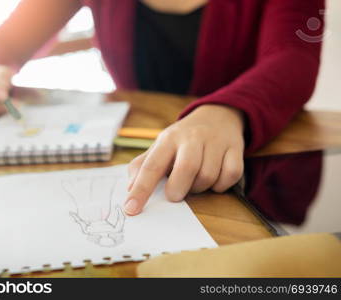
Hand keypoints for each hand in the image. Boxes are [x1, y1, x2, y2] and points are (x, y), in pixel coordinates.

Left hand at [124, 104, 244, 215]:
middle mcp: (192, 137)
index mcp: (168, 138)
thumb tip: (130, 189)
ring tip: (194, 181)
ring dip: (200, 188)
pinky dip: (221, 185)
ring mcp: (215, 141)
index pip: (151, 166)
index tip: (131, 209)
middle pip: (186, 169)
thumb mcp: (160, 146)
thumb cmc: (183, 139)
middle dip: (178, 189)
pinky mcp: (235, 148)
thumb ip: (142, 166)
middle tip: (174, 195)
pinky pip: (230, 176)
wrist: (217, 116)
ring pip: (209, 176)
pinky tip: (214, 179)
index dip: (141, 190)